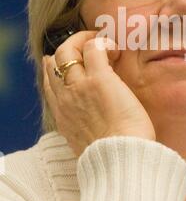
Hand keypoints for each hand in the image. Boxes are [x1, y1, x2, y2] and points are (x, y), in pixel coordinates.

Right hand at [43, 31, 155, 155]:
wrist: (121, 160)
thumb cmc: (113, 156)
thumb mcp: (87, 144)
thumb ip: (84, 129)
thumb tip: (93, 124)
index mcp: (62, 114)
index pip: (49, 82)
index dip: (56, 67)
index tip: (71, 63)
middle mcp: (65, 97)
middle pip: (54, 61)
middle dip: (70, 48)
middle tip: (89, 46)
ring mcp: (80, 86)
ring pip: (67, 49)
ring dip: (85, 41)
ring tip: (104, 46)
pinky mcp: (99, 78)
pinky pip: (93, 48)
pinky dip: (103, 43)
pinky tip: (115, 50)